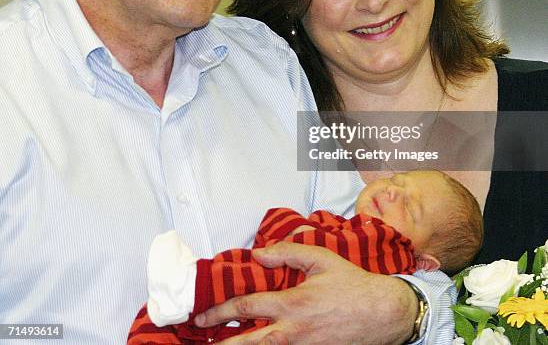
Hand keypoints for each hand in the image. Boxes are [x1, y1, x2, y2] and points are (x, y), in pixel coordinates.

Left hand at [194, 242, 417, 343]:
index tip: (203, 316)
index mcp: (291, 304)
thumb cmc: (351, 284)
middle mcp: (292, 331)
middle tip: (202, 340)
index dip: (221, 311)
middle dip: (222, 342)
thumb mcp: (320, 259)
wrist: (381, 313)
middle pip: (248, 342)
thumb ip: (287, 252)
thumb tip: (258, 253)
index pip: (247, 307)